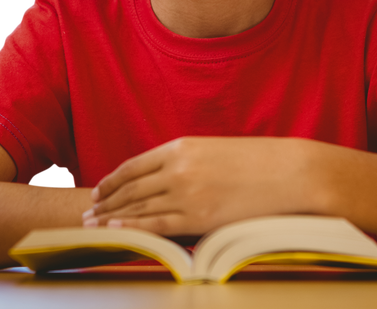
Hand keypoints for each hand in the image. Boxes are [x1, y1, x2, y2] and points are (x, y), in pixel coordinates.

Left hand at [81, 136, 315, 236]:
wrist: (290, 173)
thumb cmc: (260, 162)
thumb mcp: (216, 151)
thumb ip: (189, 161)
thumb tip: (170, 178)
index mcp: (182, 146)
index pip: (135, 165)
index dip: (113, 180)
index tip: (100, 190)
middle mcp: (177, 168)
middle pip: (130, 187)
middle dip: (105, 202)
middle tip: (87, 212)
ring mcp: (186, 193)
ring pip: (137, 207)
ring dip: (112, 217)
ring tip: (93, 225)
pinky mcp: (197, 217)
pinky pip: (156, 224)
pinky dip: (132, 227)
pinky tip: (115, 230)